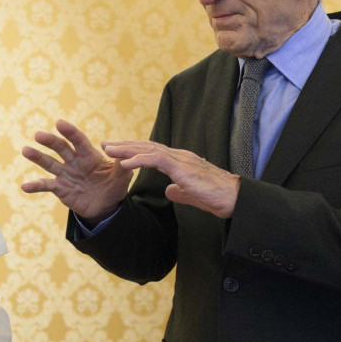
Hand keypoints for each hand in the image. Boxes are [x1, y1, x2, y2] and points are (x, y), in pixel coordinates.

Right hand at [21, 119, 131, 223]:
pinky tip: (24, 186)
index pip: (78, 140)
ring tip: (26, 150)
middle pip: (60, 148)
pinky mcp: (60, 189)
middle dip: (50, 141)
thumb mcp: (122, 177)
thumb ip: (122, 165)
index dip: (70, 131)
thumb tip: (121, 153)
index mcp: (89, 155)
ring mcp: (65, 174)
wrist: (105, 206)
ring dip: (37, 157)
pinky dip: (35, 186)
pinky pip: (46, 186)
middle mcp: (74, 161)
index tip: (59, 123)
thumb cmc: (114, 186)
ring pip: (49, 163)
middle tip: (39, 135)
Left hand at [102, 140, 239, 218]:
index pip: (153, 152)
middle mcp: (179, 156)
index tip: (117, 151)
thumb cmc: (217, 196)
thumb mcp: (192, 194)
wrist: (234, 198)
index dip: (134, 150)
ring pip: (148, 150)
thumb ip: (180, 191)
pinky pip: (156, 160)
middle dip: (125, 145)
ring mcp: (181, 160)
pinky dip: (138, 160)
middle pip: (147, 146)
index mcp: (181, 161)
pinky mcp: (182, 168)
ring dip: (126, 149)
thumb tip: (169, 191)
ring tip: (109, 150)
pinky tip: (124, 163)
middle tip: (106, 143)